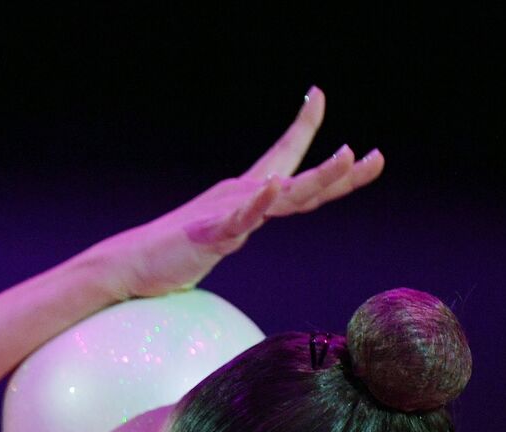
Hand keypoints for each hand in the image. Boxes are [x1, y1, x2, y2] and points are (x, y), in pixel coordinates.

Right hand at [83, 86, 384, 300]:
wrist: (131, 264)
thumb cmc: (174, 251)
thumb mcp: (222, 232)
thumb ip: (246, 220)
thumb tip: (263, 210)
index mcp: (246, 195)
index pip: (285, 157)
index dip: (305, 127)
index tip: (317, 95)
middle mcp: (241, 196)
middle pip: (301, 182)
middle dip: (339, 171)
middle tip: (374, 156)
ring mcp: (226, 214)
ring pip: (280, 196)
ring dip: (316, 177)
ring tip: (346, 157)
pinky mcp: (210, 235)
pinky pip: (237, 219)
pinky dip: (255, 203)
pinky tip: (272, 187)